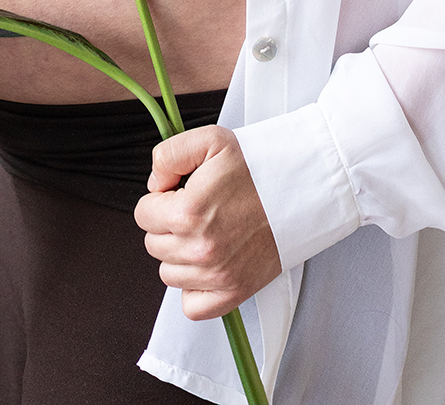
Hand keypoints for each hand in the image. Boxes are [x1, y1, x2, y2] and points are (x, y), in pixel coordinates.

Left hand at [134, 125, 280, 319]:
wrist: (301, 187)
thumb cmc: (257, 164)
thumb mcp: (209, 139)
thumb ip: (168, 156)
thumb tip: (154, 186)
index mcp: (189, 212)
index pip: (143, 214)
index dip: (159, 198)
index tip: (180, 191)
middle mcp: (200, 249)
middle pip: (154, 244)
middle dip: (168, 224)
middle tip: (198, 208)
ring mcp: (217, 276)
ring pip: (169, 273)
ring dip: (180, 254)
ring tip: (208, 230)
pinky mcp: (234, 292)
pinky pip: (192, 306)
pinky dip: (194, 288)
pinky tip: (208, 263)